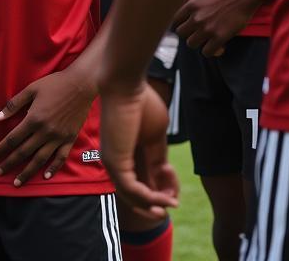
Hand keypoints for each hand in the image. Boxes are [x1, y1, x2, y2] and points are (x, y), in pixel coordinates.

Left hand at [0, 67, 95, 186]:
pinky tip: (46, 176)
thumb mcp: (31, 89)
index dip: (1, 149)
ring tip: (17, 182)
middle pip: (23, 152)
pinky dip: (53, 168)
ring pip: (40, 159)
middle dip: (9, 163)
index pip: (13, 139)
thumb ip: (14, 104)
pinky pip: (61, 158)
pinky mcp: (70, 139)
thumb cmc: (54, 84)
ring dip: (27, 172)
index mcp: (33, 119)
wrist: (81, 84)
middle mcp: (45, 132)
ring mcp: (58, 137)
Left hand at [100, 81, 179, 219]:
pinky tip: (168, 196)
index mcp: (124, 154)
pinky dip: (152, 198)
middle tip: (175, 202)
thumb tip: (163, 175)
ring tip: (173, 203)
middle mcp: (115, 162)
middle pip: (136, 195)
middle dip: (157, 202)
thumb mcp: (156, 134)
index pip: (140, 180)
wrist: (126, 84)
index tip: (173, 174)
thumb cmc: (142, 102)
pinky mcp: (116, 163)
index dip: (160, 187)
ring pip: (134, 197)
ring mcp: (113, 164)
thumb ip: (158, 156)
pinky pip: (134, 191)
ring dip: (157, 203)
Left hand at [173, 0, 266, 56]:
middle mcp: (196, 17)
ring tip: (208, 40)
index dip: (181, 24)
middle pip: (181, 33)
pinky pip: (207, 52)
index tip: (188, 26)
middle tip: (198, 33)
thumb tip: (190, 12)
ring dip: (199, 43)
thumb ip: (195, 2)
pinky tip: (219, 46)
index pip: (175, 20)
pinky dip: (211, 51)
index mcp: (192, 4)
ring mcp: (207, 28)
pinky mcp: (220, 37)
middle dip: (189, 33)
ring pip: (191, 44)